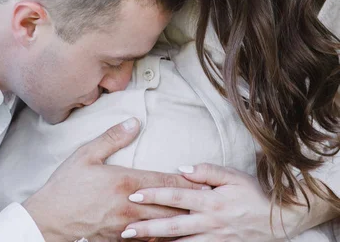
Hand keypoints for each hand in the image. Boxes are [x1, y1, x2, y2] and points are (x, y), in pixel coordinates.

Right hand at [23, 118, 199, 241]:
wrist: (47, 221)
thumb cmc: (66, 186)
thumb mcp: (86, 154)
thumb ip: (112, 137)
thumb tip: (134, 122)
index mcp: (125, 183)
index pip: (164, 181)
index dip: (186, 181)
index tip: (204, 180)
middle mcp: (130, 207)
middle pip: (169, 206)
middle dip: (190, 203)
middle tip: (211, 200)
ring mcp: (126, 227)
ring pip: (161, 225)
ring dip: (180, 221)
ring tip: (199, 218)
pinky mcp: (118, 240)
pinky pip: (146, 240)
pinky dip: (162, 237)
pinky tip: (171, 236)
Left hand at [122, 163, 311, 241]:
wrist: (278, 220)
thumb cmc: (253, 193)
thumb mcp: (233, 175)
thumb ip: (208, 170)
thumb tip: (182, 169)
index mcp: (211, 200)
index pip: (176, 196)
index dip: (154, 195)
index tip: (134, 194)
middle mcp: (209, 222)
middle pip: (173, 226)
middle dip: (147, 228)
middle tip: (125, 229)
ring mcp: (214, 239)